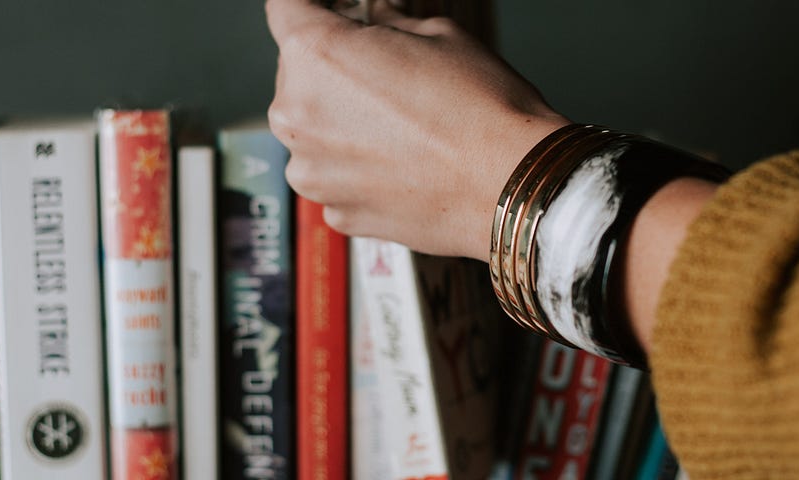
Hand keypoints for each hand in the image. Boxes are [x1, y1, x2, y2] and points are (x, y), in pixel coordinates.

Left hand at [266, 0, 569, 259]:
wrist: (513, 187)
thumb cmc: (482, 107)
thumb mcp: (438, 33)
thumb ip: (386, 23)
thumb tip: (372, 19)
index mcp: (315, 54)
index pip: (284, 8)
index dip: (312, 5)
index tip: (332, 12)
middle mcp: (296, 114)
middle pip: (296, 73)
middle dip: (332, 67)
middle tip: (386, 73)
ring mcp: (311, 171)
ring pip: (313, 131)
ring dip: (341, 122)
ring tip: (401, 128)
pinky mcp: (335, 213)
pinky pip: (335, 177)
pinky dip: (358, 169)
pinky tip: (404, 165)